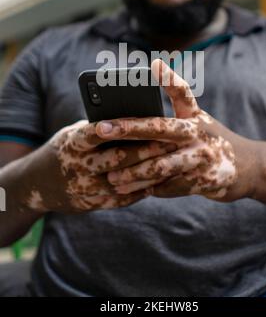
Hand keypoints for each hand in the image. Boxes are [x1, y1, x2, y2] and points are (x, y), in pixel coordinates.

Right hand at [22, 119, 176, 212]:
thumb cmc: (64, 150)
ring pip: (124, 181)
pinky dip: (142, 190)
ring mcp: (86, 188)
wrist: (38, 185)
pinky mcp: (92, 203)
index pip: (93, 134)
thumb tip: (131, 117)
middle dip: (146, 149)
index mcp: (72, 145)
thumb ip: (97, 130)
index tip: (139, 119)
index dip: (114, 128)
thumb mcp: (72, 135)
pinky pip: (122, 199)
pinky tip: (159, 181)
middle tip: (171, 140)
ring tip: (173, 161)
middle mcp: (78, 167)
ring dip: (150, 172)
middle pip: (116, 158)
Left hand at [99, 59, 257, 201]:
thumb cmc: (208, 142)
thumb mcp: (196, 124)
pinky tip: (130, 191)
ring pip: (160, 165)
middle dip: (128, 128)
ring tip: (110, 176)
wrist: (247, 168)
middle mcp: (199, 133)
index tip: (153, 65)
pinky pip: (168, 187)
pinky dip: (148, 190)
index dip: (169, 79)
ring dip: (133, 172)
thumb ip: (169, 122)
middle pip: (160, 128)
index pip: (182, 92)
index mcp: (195, 116)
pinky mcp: (203, 181)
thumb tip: (130, 121)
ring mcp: (202, 157)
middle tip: (100, 128)